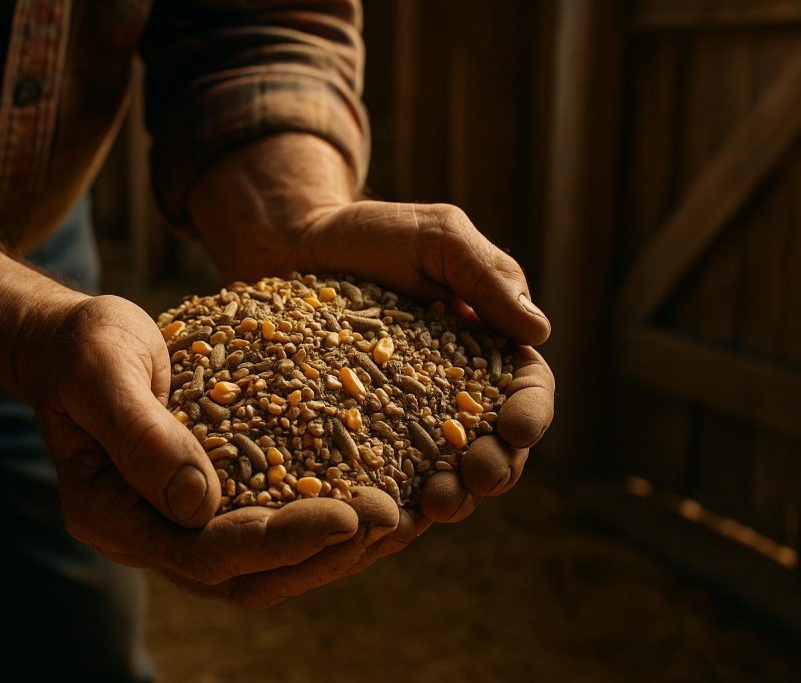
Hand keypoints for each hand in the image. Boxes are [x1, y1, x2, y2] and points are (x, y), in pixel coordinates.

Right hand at [25, 295, 413, 607]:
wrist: (77, 345)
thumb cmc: (84, 348)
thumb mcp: (103, 371)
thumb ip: (141, 433)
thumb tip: (199, 502)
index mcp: (113, 517)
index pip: (207, 554)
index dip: (281, 542)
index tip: (350, 515)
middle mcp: (149, 537)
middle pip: (246, 578)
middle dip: (325, 553)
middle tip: (395, 518)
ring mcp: (180, 525)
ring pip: (266, 566)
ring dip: (336, 547)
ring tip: (401, 514)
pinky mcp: (211, 502)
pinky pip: (271, 524)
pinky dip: (323, 516)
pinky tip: (372, 489)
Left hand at [189, 134, 555, 533]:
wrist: (294, 244)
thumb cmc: (372, 233)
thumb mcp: (438, 239)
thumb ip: (488, 277)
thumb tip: (540, 333)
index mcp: (487, 346)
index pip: (526, 390)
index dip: (530, 414)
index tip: (517, 427)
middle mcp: (454, 390)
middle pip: (496, 445)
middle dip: (498, 467)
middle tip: (477, 478)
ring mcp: (407, 417)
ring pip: (447, 471)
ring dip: (455, 495)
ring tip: (437, 506)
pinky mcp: (361, 433)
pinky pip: (385, 473)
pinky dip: (394, 496)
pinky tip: (385, 509)